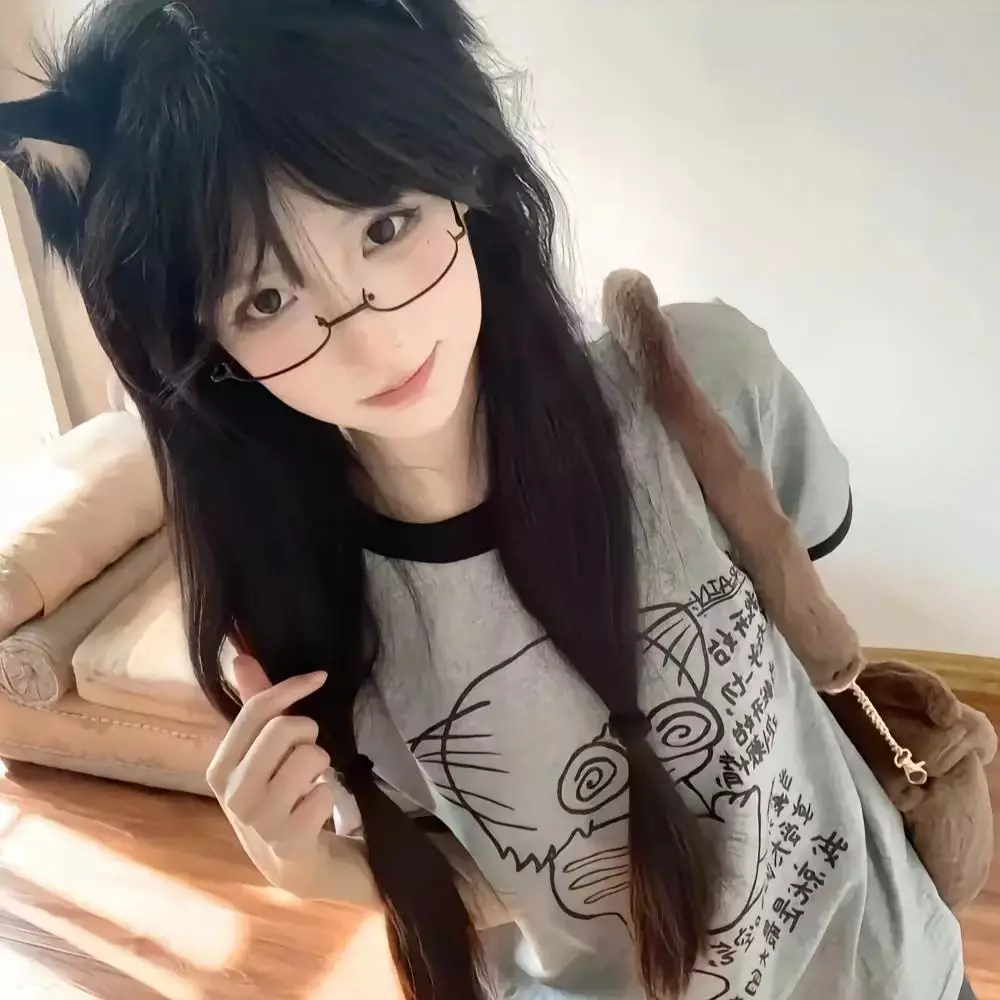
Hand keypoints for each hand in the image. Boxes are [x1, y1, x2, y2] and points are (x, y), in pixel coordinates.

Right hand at [206, 656, 335, 886]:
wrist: (291, 864)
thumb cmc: (275, 796)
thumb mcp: (260, 753)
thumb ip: (255, 705)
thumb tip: (241, 656)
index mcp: (219, 768)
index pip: (255, 710)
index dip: (292, 687)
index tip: (320, 677)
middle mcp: (233, 794)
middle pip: (285, 728)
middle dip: (309, 732)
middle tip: (307, 751)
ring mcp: (260, 819)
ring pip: (310, 756)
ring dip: (321, 764)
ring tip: (310, 783)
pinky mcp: (290, 839)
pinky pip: (326, 791)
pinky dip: (328, 796)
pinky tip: (315, 811)